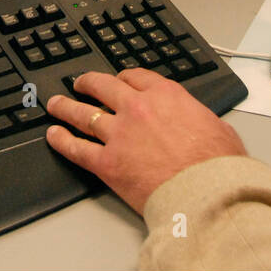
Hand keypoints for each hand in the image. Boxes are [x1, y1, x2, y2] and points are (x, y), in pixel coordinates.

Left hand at [45, 68, 246, 213]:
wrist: (207, 194)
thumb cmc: (217, 166)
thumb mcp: (217, 128)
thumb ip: (198, 119)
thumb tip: (200, 125)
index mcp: (166, 96)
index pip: (136, 77)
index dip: (123, 78)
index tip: (118, 80)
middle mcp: (138, 109)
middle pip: (103, 87)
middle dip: (88, 83)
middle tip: (80, 83)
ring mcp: (119, 134)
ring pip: (83, 114)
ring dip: (66, 107)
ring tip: (56, 104)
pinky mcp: (108, 163)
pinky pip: (77, 149)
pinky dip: (61, 141)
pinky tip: (53, 136)